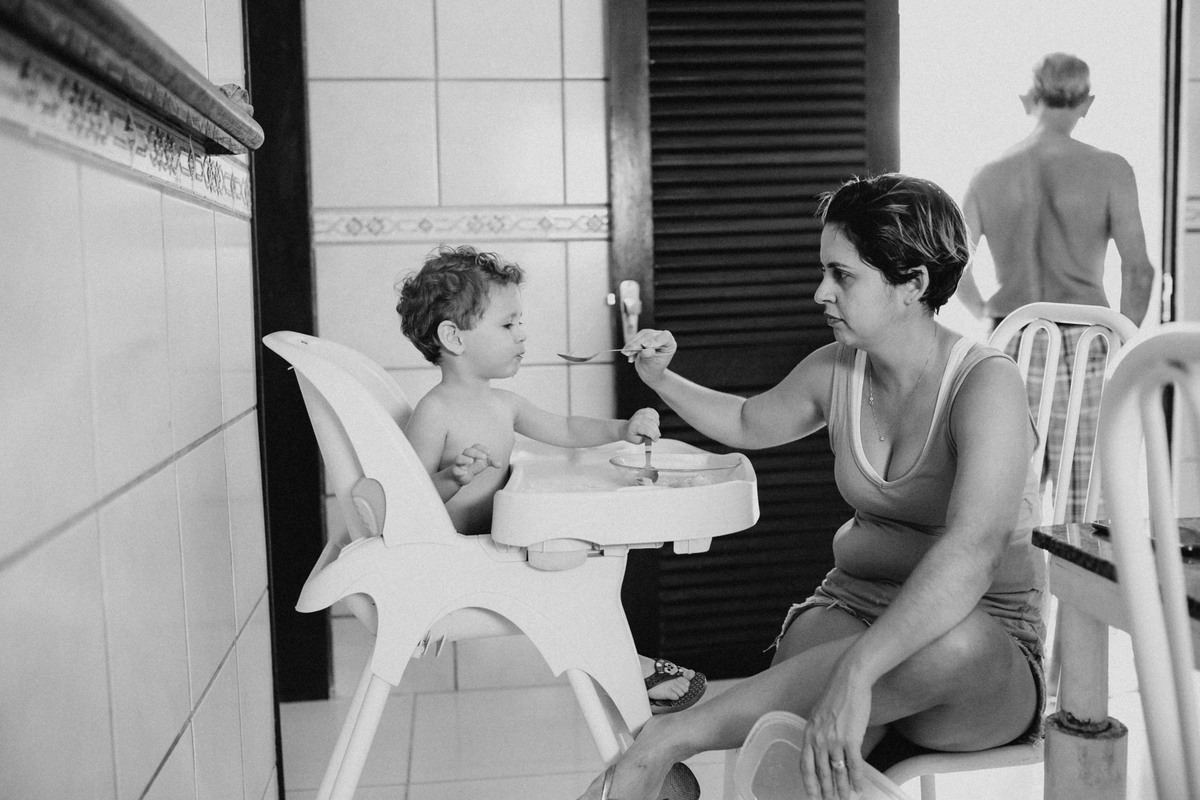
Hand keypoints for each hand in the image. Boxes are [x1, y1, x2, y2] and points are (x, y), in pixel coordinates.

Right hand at [449, 444, 498, 485]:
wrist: (461, 477)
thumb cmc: (473, 467)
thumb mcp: (483, 463)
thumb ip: (492, 462)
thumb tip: (500, 464)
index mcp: (472, 453)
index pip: (476, 446)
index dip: (482, 448)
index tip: (489, 452)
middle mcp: (465, 456)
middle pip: (468, 450)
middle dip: (476, 453)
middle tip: (484, 457)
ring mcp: (459, 464)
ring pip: (458, 458)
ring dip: (464, 459)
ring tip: (471, 461)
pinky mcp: (455, 472)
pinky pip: (454, 470)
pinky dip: (459, 471)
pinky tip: (464, 473)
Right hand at [622, 329, 676, 385]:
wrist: (648, 371)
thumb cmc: (653, 370)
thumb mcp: (651, 366)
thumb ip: (649, 358)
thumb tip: (646, 350)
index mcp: (669, 344)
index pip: (665, 337)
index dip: (655, 340)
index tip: (644, 346)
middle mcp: (662, 338)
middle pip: (650, 335)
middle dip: (638, 344)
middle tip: (629, 353)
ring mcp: (653, 336)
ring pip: (641, 335)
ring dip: (632, 344)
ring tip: (626, 354)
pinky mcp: (644, 336)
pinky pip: (636, 338)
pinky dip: (629, 345)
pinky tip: (627, 354)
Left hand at [623, 407, 660, 443]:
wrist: (625, 428)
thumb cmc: (631, 435)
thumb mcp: (637, 441)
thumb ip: (646, 439)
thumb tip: (656, 436)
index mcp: (635, 426)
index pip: (647, 430)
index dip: (653, 436)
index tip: (655, 440)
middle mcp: (638, 418)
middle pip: (652, 425)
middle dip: (656, 432)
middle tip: (656, 437)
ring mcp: (640, 413)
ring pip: (654, 418)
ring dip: (656, 424)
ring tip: (653, 429)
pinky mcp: (643, 410)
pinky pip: (653, 412)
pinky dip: (656, 417)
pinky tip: (653, 422)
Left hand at [799, 663, 869, 799]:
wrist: (849, 681)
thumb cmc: (836, 695)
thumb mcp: (818, 714)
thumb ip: (817, 730)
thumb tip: (820, 745)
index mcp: (809, 733)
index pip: (805, 765)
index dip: (809, 783)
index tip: (811, 795)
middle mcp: (818, 739)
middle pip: (821, 773)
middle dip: (825, 791)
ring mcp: (834, 740)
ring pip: (837, 772)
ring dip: (842, 789)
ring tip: (845, 799)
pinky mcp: (851, 738)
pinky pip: (854, 765)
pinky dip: (856, 779)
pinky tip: (859, 788)